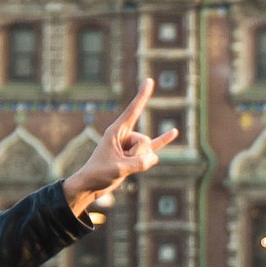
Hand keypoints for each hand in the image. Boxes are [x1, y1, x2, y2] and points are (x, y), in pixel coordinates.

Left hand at [64, 79, 180, 218]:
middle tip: (119, 163)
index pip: (133, 110)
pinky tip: (174, 132)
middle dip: (137, 155)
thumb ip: (139, 164)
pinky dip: (163, 141)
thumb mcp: (118, 169)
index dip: (142, 96)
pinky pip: (153, 147)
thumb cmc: (99, 174)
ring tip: (122, 168)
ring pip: (147, 150)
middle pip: (144, 141)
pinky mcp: (136, 155)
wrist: (91, 186)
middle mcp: (124, 135)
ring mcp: (131, 145)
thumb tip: (154, 158)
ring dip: (139, 163)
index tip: (149, 80)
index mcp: (116, 131)